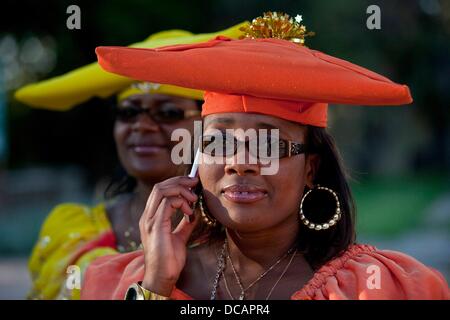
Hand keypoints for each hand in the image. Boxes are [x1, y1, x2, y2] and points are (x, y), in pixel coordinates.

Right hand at [139, 176, 198, 295]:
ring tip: (193, 198)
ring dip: (181, 190)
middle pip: (160, 187)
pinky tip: (189, 211)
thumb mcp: (179, 238)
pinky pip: (167, 203)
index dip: (175, 183)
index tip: (192, 183)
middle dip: (179, 181)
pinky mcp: (156, 226)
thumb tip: (193, 214)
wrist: (163, 277)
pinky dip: (181, 202)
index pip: (160, 191)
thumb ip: (184, 225)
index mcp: (151, 218)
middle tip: (194, 182)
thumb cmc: (169, 261)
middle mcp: (148, 216)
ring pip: (162, 191)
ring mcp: (150, 221)